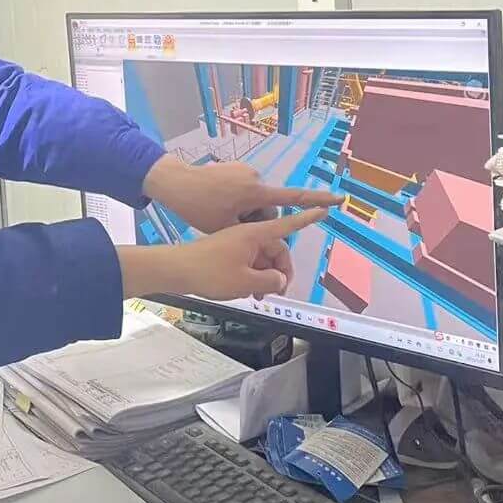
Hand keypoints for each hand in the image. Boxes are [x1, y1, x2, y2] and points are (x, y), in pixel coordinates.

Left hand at [117, 209, 328, 301]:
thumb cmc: (209, 271)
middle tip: (271, 294)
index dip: (308, 218)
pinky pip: (246, 249)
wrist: (175, 266)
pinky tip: (238, 283)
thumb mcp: (244, 282)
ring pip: (259, 252)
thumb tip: (280, 278)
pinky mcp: (225, 238)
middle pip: (274, 247)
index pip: (288, 223)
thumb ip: (269, 280)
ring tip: (251, 293)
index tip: (327, 208)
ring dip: (262, 271)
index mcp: (255, 232)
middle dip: (277, 270)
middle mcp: (248, 228)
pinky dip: (248, 265)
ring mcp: (235, 232)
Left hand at [144, 155, 341, 234]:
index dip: (318, 202)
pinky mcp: (235, 169)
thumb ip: (254, 237)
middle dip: (257, 223)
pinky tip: (218, 206)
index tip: (338, 200)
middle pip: (268, 210)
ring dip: (246, 214)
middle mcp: (255, 178)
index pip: (294, 199)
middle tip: (234, 230)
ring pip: (256, 203)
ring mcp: (245, 172)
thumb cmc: (198, 208)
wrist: (175, 181)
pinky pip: (245, 192)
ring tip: (221, 217)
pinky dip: (237, 203)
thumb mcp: (228, 229)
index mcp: (256, 193)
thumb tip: (270, 245)